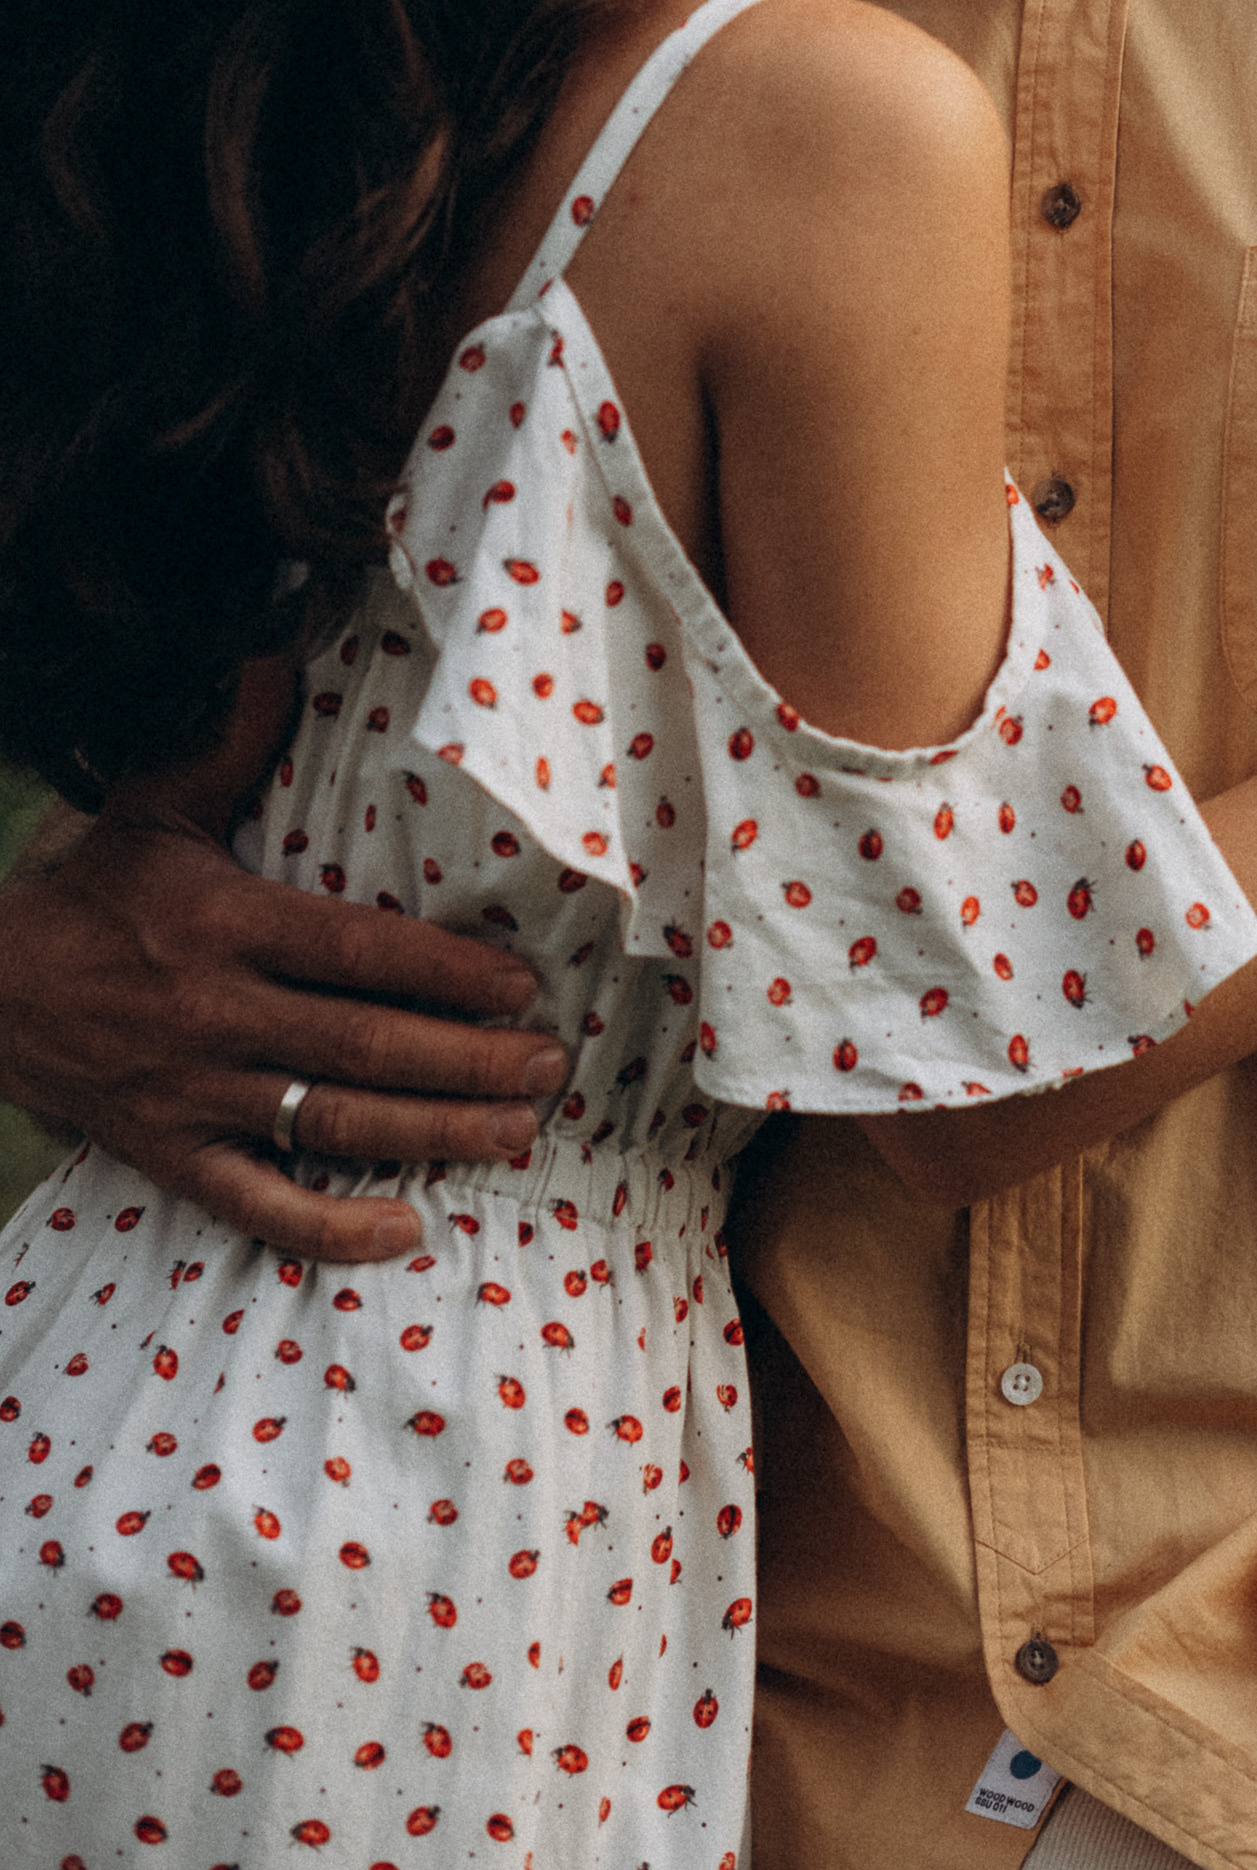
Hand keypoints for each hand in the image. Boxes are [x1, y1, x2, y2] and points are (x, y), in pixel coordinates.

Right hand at [1, 665, 565, 1262]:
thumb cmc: (95, 893)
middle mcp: (214, 1012)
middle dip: (468, 1061)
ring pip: (333, 1122)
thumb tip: (280, 641)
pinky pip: (257, 1204)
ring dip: (433, 1134)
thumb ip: (228, 736)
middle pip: (365, 1044)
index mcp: (225, 923)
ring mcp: (192, 1091)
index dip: (446, 972)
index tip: (524, 985)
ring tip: (516, 1133)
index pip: (356, 950)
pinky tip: (406, 1229)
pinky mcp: (169, 1153)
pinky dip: (330, 1227)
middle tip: (548, 1067)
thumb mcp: (156, 805)